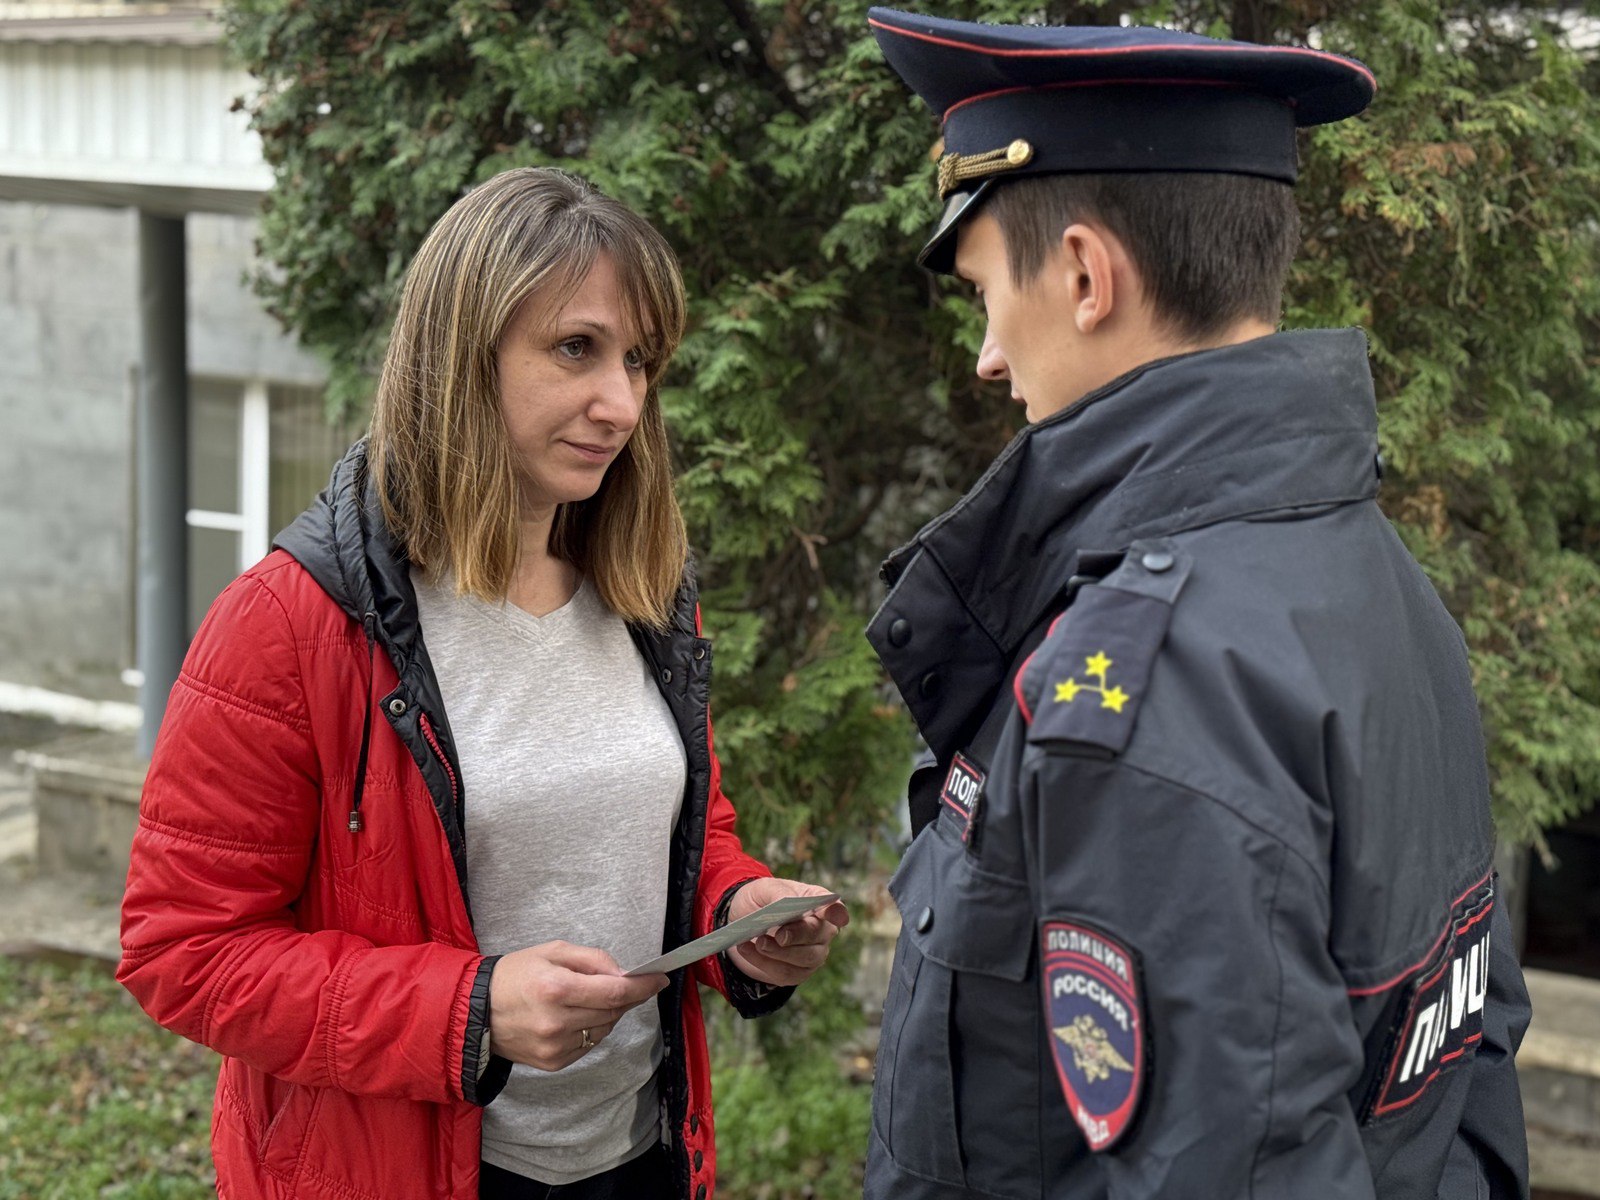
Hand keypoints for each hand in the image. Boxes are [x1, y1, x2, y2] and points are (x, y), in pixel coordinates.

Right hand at [488, 942, 667, 1071]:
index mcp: (556, 988)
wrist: (476, 1011)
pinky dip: (590, 1029)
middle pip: (613, 1012)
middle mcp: (557, 1022)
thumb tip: (625, 974)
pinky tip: (572, 1017)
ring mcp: (555, 1047)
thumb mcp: (552, 951)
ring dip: (606, 1013)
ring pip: (604, 1029)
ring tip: (585, 999)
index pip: (614, 993)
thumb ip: (593, 959)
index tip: (659, 980)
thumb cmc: (515, 975)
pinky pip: (588, 1044)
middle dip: (624, 997)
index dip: (642, 987)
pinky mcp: (553, 1062)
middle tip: (619, 984)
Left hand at [722, 877, 849, 987]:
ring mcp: (813, 954)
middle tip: (779, 935)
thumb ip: (779, 893)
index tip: (837, 916)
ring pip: (804, 959)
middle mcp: (822, 930)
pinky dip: (763, 962)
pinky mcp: (798, 973)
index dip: (837, 913)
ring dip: (778, 952)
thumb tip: (785, 903)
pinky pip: (786, 973)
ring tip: (758, 942)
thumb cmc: (761, 900)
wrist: (742, 922)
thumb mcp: (765, 888)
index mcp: (817, 903)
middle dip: (798, 935)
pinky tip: (746, 949)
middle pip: (818, 936)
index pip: (834, 908)